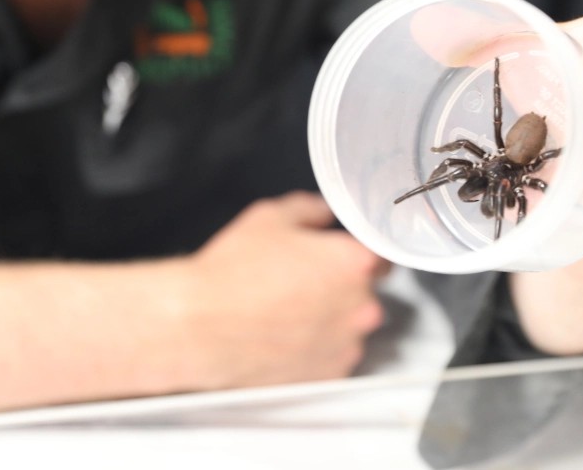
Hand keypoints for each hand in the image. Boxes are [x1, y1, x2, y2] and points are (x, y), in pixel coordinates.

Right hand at [184, 191, 387, 388]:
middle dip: (340, 286)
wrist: (201, 325)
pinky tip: (286, 336)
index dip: (359, 252)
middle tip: (301, 281)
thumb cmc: (233, 272)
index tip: (340, 255)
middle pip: (365, 291)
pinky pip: (334, 356)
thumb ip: (308, 209)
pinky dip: (318, 348)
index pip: (381, 253)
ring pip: (350, 326)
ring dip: (330, 319)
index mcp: (354, 262)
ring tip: (288, 312)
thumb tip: (322, 212)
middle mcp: (361, 305)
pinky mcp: (329, 374)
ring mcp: (347, 344)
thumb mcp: (269, 217)